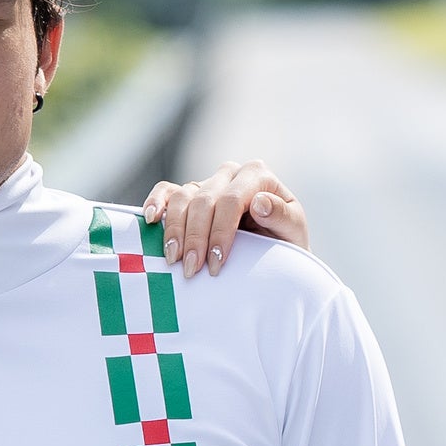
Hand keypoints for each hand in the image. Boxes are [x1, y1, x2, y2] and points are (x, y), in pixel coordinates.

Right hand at [143, 162, 311, 273]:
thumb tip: (259, 202)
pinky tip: (150, 220)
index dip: (220, 232)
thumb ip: (282, 216)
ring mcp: (207, 183)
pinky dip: (156, 202)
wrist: (274, 254)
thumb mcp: (294, 233)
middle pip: (202, 200)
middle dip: (195, 237)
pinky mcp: (189, 195)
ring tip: (174, 260)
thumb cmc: (286, 244)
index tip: (216, 264)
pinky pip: (166, 191)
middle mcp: (230, 174)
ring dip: (174, 230)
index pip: (230, 199)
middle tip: (192, 271)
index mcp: (257, 176)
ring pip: (181, 198)